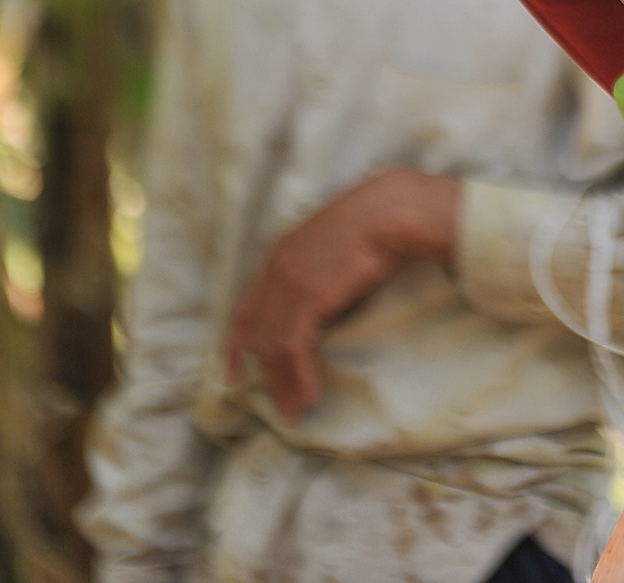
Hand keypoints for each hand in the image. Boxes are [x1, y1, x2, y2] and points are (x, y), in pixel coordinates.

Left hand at [225, 169, 457, 421]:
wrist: (389, 211)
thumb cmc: (377, 218)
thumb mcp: (335, 239)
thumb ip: (320, 263)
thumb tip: (328, 292)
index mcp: (278, 254)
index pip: (246, 307)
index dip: (236, 342)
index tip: (234, 370)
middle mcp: (275, 271)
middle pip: (258, 334)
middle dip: (265, 374)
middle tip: (275, 405)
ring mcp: (288, 286)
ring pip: (272, 348)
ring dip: (283, 384)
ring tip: (293, 412)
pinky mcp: (308, 301)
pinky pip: (294, 349)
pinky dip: (299, 376)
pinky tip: (308, 395)